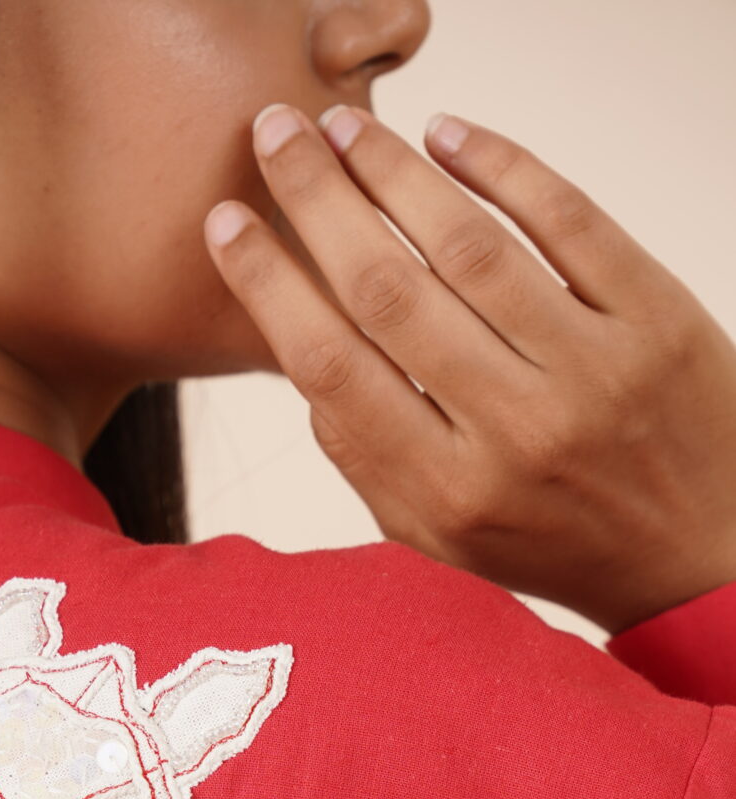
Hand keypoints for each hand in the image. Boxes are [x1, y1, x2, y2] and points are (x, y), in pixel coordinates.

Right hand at [203, 106, 735, 634]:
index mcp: (446, 494)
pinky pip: (569, 222)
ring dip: (395, 173)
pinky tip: (449, 135)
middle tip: (274, 135)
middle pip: (390, 293)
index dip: (269, 284)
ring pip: (471, 248)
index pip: (332, 369)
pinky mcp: (655, 322)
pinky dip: (503, 166)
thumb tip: (301, 343)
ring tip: (347, 127)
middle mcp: (516, 434)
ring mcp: (592, 374)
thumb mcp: (439, 534)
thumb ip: (367, 455)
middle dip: (318, 201)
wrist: (698, 555)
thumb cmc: (551, 539)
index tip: (226, 223)